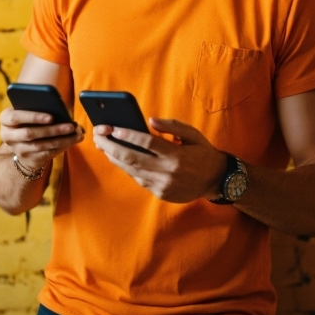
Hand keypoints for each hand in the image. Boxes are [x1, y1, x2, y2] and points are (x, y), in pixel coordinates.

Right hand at [0, 107, 83, 171]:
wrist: (22, 143)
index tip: (51, 117)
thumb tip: (60, 108)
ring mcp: (18, 149)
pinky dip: (62, 147)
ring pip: (41, 145)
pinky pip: (47, 154)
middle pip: (30, 134)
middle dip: (53, 130)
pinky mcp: (29, 159)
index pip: (15, 117)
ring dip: (62, 140)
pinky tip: (73, 141)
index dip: (33, 117)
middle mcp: (7, 135)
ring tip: (78, 134)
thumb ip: (38, 107)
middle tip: (71, 126)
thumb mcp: (28, 112)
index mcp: (5, 119)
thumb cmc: (29, 119)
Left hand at [93, 117, 225, 202]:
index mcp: (176, 155)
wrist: (215, 180)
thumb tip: (151, 120)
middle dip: (111, 146)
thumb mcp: (193, 134)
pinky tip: (119, 158)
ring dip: (114, 158)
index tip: (113, 128)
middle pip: (132, 158)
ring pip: (131, 171)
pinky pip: (139, 179)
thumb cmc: (203, 153)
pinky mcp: (160, 194)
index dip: (129, 135)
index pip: (147, 143)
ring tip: (103, 146)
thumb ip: (173, 126)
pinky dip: (127, 168)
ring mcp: (162, 185)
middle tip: (98, 136)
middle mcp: (167, 172)